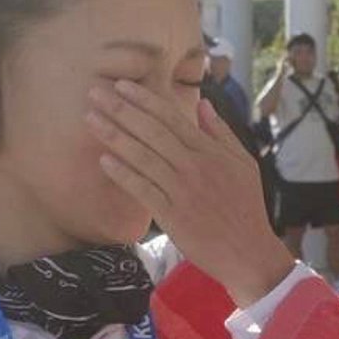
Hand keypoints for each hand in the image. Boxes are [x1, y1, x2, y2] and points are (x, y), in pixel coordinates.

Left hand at [87, 79, 294, 308]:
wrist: (248, 253)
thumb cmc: (246, 208)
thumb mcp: (244, 164)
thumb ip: (221, 133)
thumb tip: (203, 103)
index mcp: (211, 151)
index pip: (172, 118)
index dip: (145, 100)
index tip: (122, 85)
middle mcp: (195, 166)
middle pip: (152, 131)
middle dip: (121, 109)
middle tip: (94, 93)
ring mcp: (182, 191)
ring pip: (143, 157)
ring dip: (114, 136)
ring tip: (90, 119)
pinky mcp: (172, 216)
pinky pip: (143, 189)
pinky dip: (123, 174)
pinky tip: (104, 160)